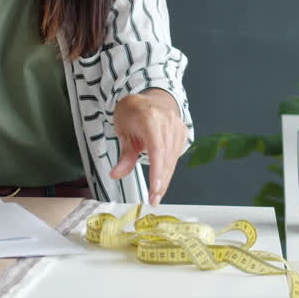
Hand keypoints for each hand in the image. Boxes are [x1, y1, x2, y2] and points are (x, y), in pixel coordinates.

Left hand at [109, 89, 184, 204]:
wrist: (151, 97)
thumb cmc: (134, 112)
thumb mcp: (122, 130)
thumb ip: (124, 154)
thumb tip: (116, 175)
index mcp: (150, 119)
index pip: (156, 149)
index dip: (157, 171)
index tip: (155, 189)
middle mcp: (168, 122)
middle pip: (166, 158)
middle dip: (160, 182)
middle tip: (153, 200)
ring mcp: (178, 127)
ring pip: (173, 160)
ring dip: (165, 179)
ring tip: (156, 195)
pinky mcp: (183, 133)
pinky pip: (176, 156)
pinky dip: (168, 169)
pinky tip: (161, 179)